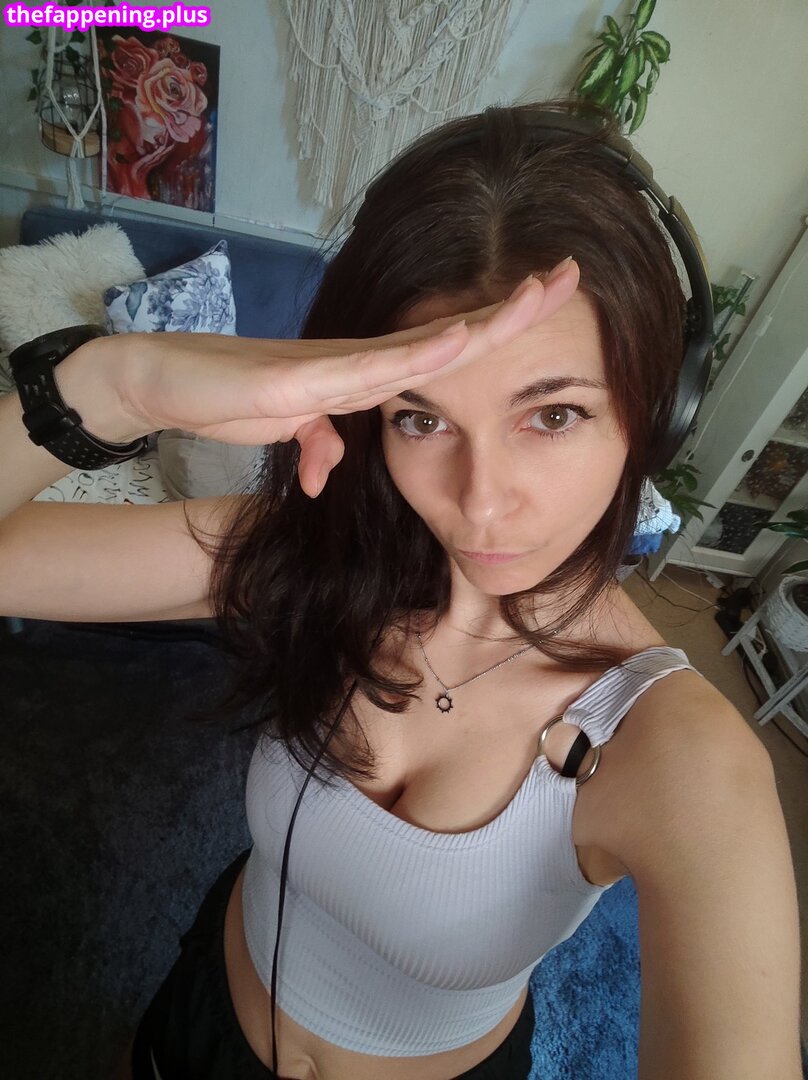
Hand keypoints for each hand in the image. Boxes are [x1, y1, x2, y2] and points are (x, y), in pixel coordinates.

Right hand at [116, 259, 579, 496]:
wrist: (175, 385)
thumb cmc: (233, 400)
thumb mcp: (290, 434)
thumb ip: (318, 444)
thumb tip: (328, 466)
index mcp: (372, 371)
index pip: (450, 346)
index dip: (500, 326)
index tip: (548, 305)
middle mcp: (368, 357)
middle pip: (457, 329)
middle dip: (518, 304)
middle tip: (573, 273)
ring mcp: (343, 362)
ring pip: (430, 337)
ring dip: (490, 317)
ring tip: (545, 289)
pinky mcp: (309, 377)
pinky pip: (376, 367)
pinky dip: (422, 354)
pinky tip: (462, 337)